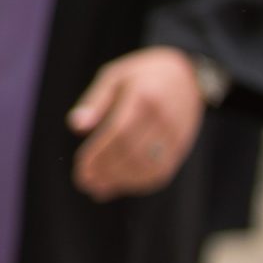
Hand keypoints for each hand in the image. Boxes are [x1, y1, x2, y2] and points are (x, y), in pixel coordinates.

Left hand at [68, 45, 205, 200]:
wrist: (187, 75)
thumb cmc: (141, 74)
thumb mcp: (114, 76)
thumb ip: (95, 101)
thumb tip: (75, 126)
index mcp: (143, 97)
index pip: (119, 133)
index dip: (99, 154)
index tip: (81, 169)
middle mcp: (163, 118)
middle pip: (133, 153)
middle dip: (106, 172)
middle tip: (84, 182)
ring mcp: (176, 134)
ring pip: (148, 166)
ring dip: (121, 181)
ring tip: (97, 188)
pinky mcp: (181, 146)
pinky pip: (162, 170)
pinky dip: (140, 182)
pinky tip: (120, 184)